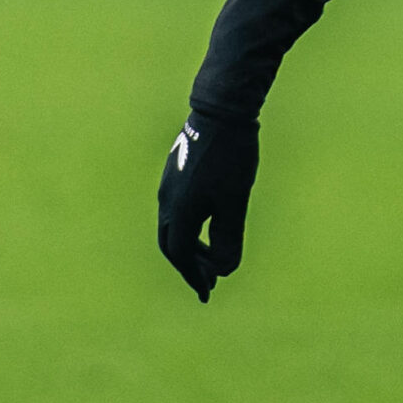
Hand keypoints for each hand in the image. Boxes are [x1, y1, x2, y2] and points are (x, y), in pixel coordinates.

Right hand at [157, 109, 259, 301]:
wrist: (220, 110)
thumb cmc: (231, 156)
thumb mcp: (235, 201)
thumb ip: (228, 237)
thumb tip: (224, 269)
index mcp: (180, 210)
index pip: (181, 255)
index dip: (194, 275)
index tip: (208, 292)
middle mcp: (167, 200)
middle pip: (171, 244)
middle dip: (189, 266)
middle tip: (208, 281)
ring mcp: (169, 185)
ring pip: (172, 226)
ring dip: (189, 246)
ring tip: (210, 257)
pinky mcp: (175, 172)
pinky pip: (176, 210)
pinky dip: (189, 227)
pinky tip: (207, 225)